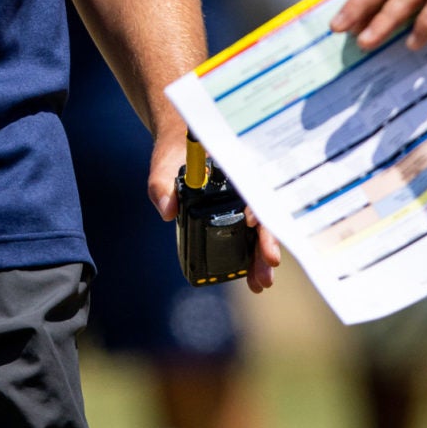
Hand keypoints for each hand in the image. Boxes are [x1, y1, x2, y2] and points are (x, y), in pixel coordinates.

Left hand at [146, 116, 278, 292]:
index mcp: (234, 168)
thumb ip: (161, 184)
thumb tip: (166, 211)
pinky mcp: (234, 213)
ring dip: (261, 258)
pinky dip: (251, 256)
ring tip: (260, 283)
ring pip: (258, 230)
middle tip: (265, 275)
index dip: (257, 209)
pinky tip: (252, 276)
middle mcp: (244, 185)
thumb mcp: (164, 163)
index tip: (252, 224)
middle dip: (265, 246)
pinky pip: (247, 235)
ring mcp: (241, 201)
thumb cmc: (176, 150)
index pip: (253, 190)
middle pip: (262, 216)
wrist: (180, 144)